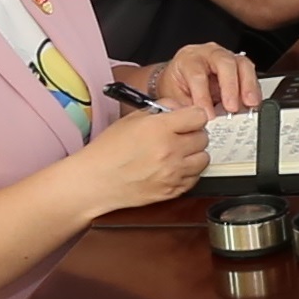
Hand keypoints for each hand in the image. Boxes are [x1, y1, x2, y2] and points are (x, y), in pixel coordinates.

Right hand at [68, 103, 211, 213]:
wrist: (95, 182)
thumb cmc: (107, 151)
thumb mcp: (131, 119)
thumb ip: (160, 109)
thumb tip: (179, 107)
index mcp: (160, 129)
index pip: (199, 116)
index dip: (193, 116)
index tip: (189, 119)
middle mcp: (170, 151)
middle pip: (203, 137)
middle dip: (193, 134)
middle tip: (180, 136)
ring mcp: (173, 173)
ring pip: (203, 159)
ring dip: (193, 154)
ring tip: (177, 153)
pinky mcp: (172, 191)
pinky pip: (195, 178)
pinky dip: (188, 172)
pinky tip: (173, 168)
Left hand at [145, 43, 261, 118]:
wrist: (181, 79)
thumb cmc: (177, 86)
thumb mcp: (174, 98)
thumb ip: (186, 109)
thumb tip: (195, 121)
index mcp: (188, 60)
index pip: (197, 75)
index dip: (203, 97)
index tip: (208, 116)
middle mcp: (209, 54)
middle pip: (224, 63)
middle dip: (230, 86)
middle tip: (232, 108)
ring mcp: (227, 57)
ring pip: (242, 64)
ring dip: (248, 86)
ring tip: (250, 104)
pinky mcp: (240, 67)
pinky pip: (251, 74)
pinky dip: (254, 90)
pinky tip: (254, 103)